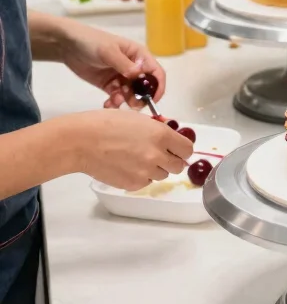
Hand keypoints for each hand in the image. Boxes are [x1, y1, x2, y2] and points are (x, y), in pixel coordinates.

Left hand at [56, 19, 165, 108]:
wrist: (69, 45)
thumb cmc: (92, 42)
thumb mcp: (108, 52)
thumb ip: (124, 64)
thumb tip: (140, 75)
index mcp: (138, 55)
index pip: (155, 72)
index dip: (157, 86)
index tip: (153, 100)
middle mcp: (133, 67)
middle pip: (145, 87)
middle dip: (141, 97)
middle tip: (131, 105)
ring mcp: (121, 77)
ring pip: (131, 94)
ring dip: (126, 101)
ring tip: (114, 102)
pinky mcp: (109, 85)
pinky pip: (117, 97)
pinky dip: (115, 103)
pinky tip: (107, 104)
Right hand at [71, 110, 192, 190]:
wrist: (82, 141)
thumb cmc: (107, 124)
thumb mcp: (138, 119)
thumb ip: (157, 130)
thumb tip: (168, 137)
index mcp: (161, 135)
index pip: (187, 149)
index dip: (182, 149)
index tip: (176, 148)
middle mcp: (157, 155)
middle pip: (178, 166)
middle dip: (171, 160)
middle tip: (158, 154)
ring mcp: (145, 172)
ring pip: (162, 175)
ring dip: (155, 168)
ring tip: (137, 158)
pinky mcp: (133, 185)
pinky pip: (146, 182)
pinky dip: (141, 176)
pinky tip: (126, 166)